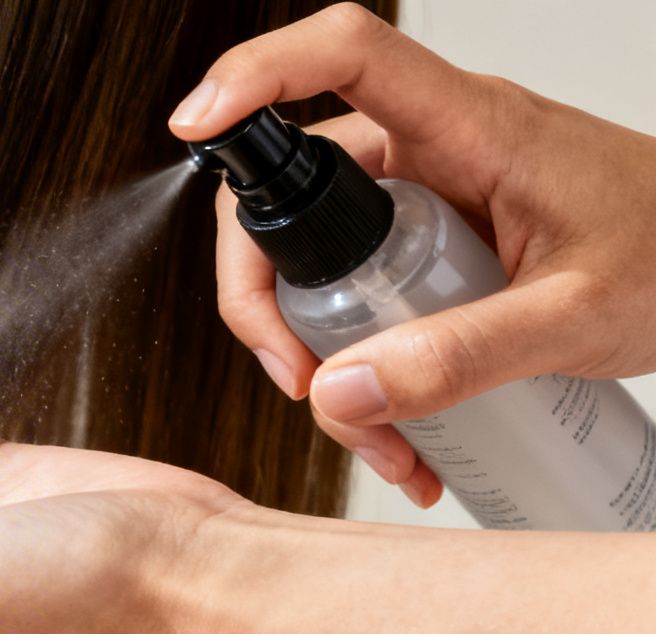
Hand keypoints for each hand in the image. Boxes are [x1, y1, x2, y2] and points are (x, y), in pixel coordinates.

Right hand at [169, 3, 655, 507]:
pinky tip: (399, 430)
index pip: (345, 55)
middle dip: (268, 297)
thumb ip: (463, 357)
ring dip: (317, 357)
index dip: (256, 73)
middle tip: (302, 379)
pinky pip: (351, 297)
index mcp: (472, 126)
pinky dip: (355, 370)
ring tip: (376, 436)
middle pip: (291, 190)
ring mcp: (422, 198)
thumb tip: (341, 392)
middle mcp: (431, 149)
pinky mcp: (422, 245)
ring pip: (312, 262)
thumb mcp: (580, 317)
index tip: (195, 125)